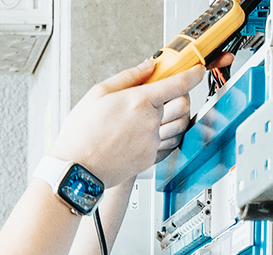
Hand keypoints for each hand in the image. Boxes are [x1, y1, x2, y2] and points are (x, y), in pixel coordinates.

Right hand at [50, 60, 204, 187]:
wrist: (76, 169)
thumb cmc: (81, 135)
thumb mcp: (97, 94)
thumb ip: (128, 77)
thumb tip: (148, 66)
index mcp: (138, 101)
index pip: (179, 83)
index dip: (193, 74)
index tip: (197, 71)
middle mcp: (149, 122)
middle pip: (184, 104)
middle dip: (183, 96)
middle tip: (170, 94)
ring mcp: (151, 143)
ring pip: (179, 126)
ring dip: (175, 117)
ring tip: (158, 115)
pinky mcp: (149, 159)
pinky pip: (168, 145)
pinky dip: (166, 136)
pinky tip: (151, 133)